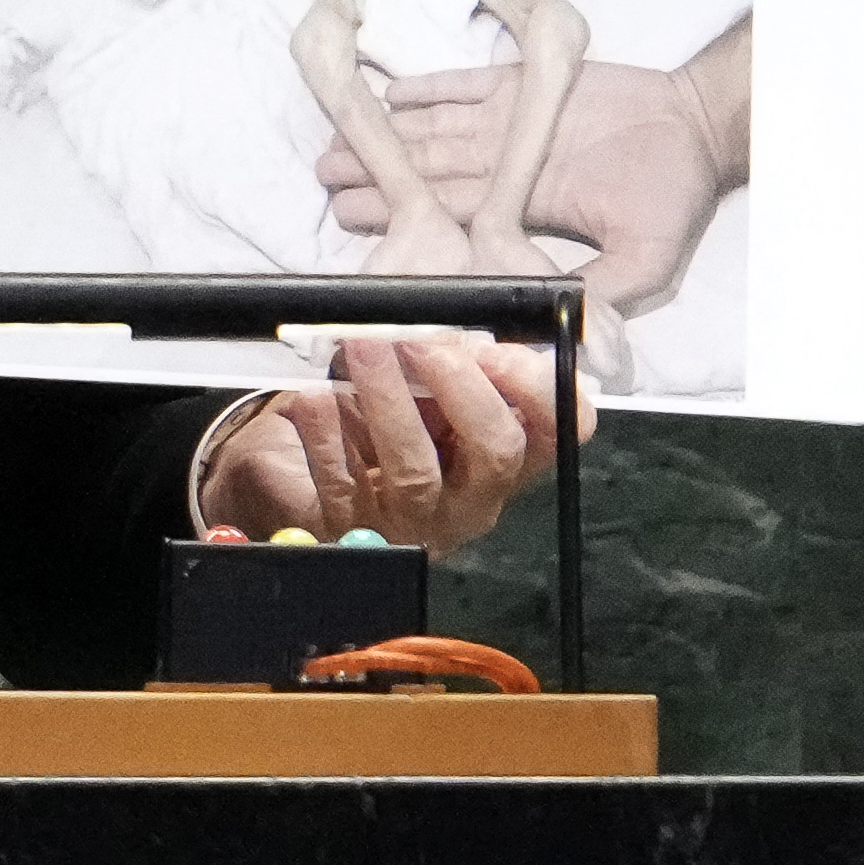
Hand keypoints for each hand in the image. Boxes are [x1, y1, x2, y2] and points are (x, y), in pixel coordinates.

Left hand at [197, 336, 586, 560]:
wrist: (307, 482)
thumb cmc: (378, 426)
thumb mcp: (423, 390)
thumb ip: (449, 360)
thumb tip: (448, 333)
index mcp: (501, 458)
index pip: (556, 430)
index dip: (535, 388)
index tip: (491, 348)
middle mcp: (469, 499)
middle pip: (496, 451)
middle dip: (461, 387)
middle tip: (418, 343)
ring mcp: (412, 522)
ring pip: (415, 470)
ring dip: (388, 398)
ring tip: (360, 347)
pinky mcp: (351, 531)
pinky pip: (343, 483)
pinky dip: (328, 434)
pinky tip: (314, 399)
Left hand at [317, 20, 747, 320]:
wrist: (700, 127)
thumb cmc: (674, 194)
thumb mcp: (642, 258)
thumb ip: (599, 289)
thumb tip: (561, 323)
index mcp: (525, 212)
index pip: (451, 217)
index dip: (404, 216)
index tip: (355, 219)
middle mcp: (508, 169)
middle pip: (429, 173)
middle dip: (377, 175)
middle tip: (324, 176)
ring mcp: (514, 124)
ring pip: (436, 132)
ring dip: (388, 134)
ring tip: (338, 135)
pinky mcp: (527, 85)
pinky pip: (468, 84)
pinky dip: (430, 87)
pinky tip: (391, 93)